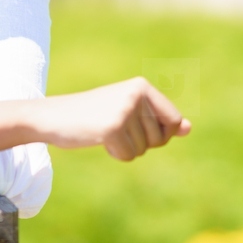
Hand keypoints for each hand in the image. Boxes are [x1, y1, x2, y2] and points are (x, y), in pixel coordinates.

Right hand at [35, 77, 190, 160]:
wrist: (54, 117)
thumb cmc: (94, 115)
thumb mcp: (129, 112)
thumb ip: (159, 119)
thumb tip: (188, 128)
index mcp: (143, 86)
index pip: (174, 120)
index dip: (160, 134)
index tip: (136, 126)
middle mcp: (136, 94)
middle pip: (160, 138)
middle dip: (140, 142)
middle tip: (114, 127)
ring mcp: (124, 109)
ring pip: (144, 149)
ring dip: (126, 147)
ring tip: (105, 130)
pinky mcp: (112, 127)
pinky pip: (129, 156)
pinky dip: (116, 154)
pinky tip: (99, 138)